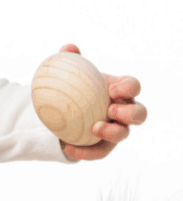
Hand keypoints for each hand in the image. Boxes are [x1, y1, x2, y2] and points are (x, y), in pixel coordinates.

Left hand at [58, 44, 147, 160]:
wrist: (62, 110)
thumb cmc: (74, 86)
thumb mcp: (71, 72)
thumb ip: (71, 59)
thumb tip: (69, 48)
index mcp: (120, 89)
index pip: (133, 86)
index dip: (128, 88)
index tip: (112, 89)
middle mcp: (125, 110)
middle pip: (140, 113)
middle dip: (130, 113)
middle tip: (111, 110)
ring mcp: (118, 129)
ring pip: (123, 134)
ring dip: (113, 132)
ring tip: (95, 129)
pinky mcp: (106, 145)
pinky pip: (100, 151)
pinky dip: (86, 152)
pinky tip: (67, 147)